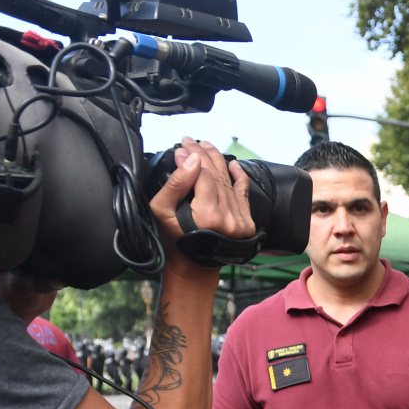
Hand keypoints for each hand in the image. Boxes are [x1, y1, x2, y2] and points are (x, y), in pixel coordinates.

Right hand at [149, 137, 253, 265]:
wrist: (194, 267)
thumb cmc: (173, 240)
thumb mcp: (162, 211)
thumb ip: (175, 184)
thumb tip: (188, 159)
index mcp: (208, 215)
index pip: (203, 174)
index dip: (191, 156)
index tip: (182, 145)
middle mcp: (229, 218)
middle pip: (217, 174)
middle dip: (203, 154)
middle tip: (191, 142)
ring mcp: (240, 221)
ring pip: (229, 181)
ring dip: (217, 161)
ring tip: (205, 147)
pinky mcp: (246, 223)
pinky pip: (244, 192)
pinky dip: (238, 176)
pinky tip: (232, 164)